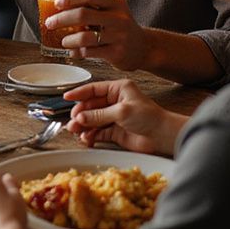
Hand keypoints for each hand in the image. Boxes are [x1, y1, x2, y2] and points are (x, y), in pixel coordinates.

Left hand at [48, 0, 148, 70]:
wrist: (145, 48)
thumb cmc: (121, 27)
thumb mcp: (113, 11)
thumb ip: (93, 6)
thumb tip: (59, 6)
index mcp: (116, 3)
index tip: (56, 4)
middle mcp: (119, 18)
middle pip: (83, 14)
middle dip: (61, 19)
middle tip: (49, 23)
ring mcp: (119, 36)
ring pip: (85, 37)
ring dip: (68, 39)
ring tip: (63, 41)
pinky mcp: (117, 53)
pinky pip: (90, 52)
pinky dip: (77, 52)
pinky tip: (72, 52)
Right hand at [65, 79, 184, 155]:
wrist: (163, 137)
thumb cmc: (148, 117)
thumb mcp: (121, 112)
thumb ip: (99, 114)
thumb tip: (80, 118)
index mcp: (118, 89)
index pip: (93, 89)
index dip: (79, 93)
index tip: (66, 98)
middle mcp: (114, 102)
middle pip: (90, 106)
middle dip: (80, 114)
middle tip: (72, 122)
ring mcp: (114, 117)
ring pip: (92, 120)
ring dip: (84, 126)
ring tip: (76, 132)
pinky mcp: (115, 131)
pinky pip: (98, 132)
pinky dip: (91, 136)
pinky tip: (86, 139)